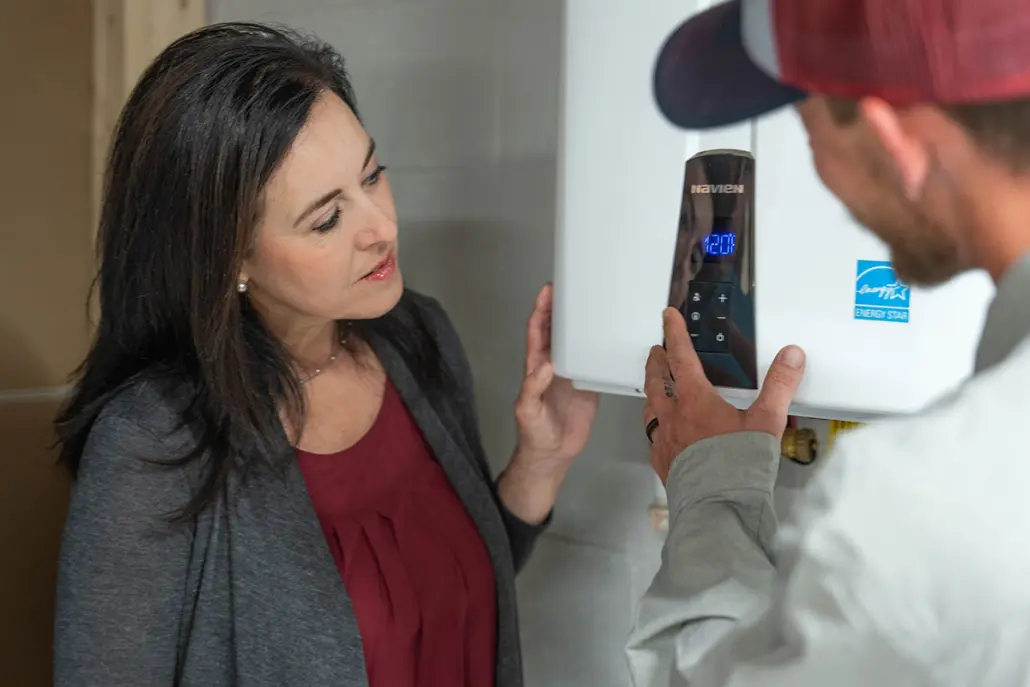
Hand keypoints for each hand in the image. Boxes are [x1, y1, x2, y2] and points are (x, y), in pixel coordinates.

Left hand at [500, 284, 598, 522]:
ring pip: (577, 342)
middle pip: (558, 330)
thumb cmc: (534, 434)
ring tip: (597, 304)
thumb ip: (532, 388)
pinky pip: (595, 362)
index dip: (541, 310)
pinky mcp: (588, 386)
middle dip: (563, 308)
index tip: (548, 290)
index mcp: (536, 367)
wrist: (553, 455)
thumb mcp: (527, 411)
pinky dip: (601, 348)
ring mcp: (572, 374)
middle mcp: (554, 365)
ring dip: (583, 325)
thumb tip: (546, 365)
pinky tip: (612, 336)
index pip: (537, 332)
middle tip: (575, 286)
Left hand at [643, 307, 804, 483]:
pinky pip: (654, 437)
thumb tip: (792, 354)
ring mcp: (664, 441)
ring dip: (652, 393)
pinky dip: (656, 425)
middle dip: (656, 362)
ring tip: (656, 387)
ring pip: (650, 409)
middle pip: (657, 381)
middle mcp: (673, 417)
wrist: (719, 507)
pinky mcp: (663, 463)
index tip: (667, 316)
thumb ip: (779, 385)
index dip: (674, 334)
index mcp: (695, 400)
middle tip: (656, 351)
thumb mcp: (767, 421)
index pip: (680, 357)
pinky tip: (663, 432)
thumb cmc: (740, 463)